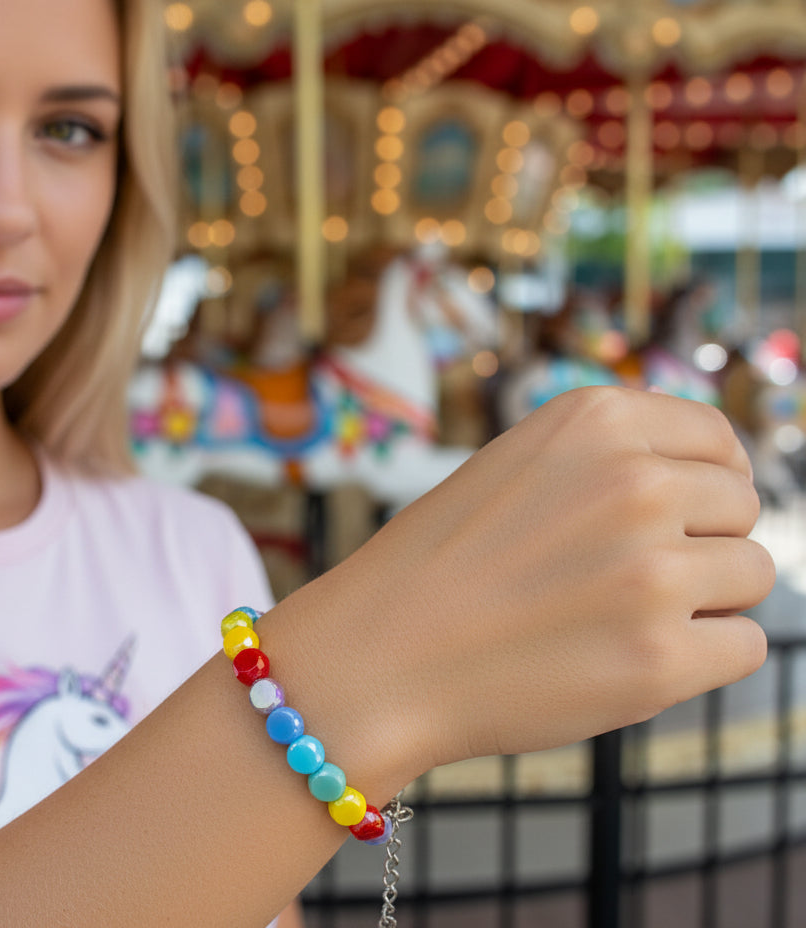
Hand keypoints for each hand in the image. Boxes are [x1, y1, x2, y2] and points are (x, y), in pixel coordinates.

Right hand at [324, 387, 774, 781]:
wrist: (375, 657)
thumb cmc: (441, 566)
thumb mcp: (520, 466)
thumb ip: (612, 458)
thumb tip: (720, 482)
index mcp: (595, 421)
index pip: (718, 440)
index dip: (706, 482)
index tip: (679, 517)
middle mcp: (633, 482)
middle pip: (741, 508)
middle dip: (699, 543)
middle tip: (622, 580)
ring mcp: (651, 572)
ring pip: (752, 576)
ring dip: (703, 601)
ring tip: (618, 619)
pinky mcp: (661, 659)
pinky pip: (744, 648)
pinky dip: (700, 659)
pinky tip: (629, 660)